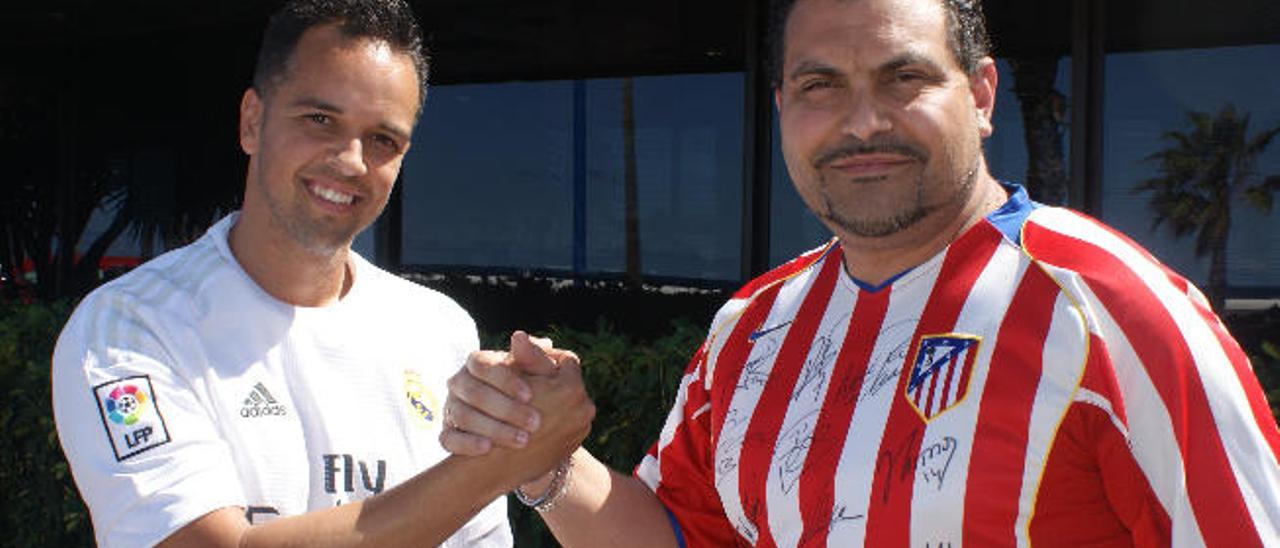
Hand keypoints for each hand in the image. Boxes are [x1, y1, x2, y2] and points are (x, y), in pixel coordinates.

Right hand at [441, 332, 584, 454]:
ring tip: (521, 440)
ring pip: (462, 416)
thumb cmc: (532, 391)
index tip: (530, 396)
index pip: (483, 365)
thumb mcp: (538, 374)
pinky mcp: (448, 432)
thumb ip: (533, 357)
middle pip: (474, 392)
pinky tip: (488, 449)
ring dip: (492, 428)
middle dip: (505, 408)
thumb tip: (520, 337)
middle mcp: (460, 382)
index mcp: (477, 362)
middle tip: (534, 423)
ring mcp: (451, 407)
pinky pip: (448, 439)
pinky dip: (466, 444)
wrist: (524, 423)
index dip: (505, 380)